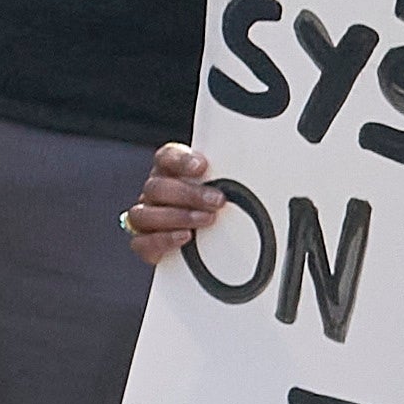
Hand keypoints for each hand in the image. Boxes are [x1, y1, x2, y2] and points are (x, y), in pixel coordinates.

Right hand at [116, 145, 227, 267]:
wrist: (213, 246)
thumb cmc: (219, 209)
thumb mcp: (225, 188)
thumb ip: (229, 179)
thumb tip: (262, 172)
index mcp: (169, 172)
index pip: (166, 157)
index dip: (180, 161)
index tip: (202, 166)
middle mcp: (154, 193)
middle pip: (157, 187)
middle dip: (188, 194)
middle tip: (217, 200)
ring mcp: (145, 218)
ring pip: (144, 214)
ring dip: (177, 216)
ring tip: (206, 220)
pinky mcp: (143, 243)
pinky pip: (141, 242)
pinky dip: (163, 240)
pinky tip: (185, 238)